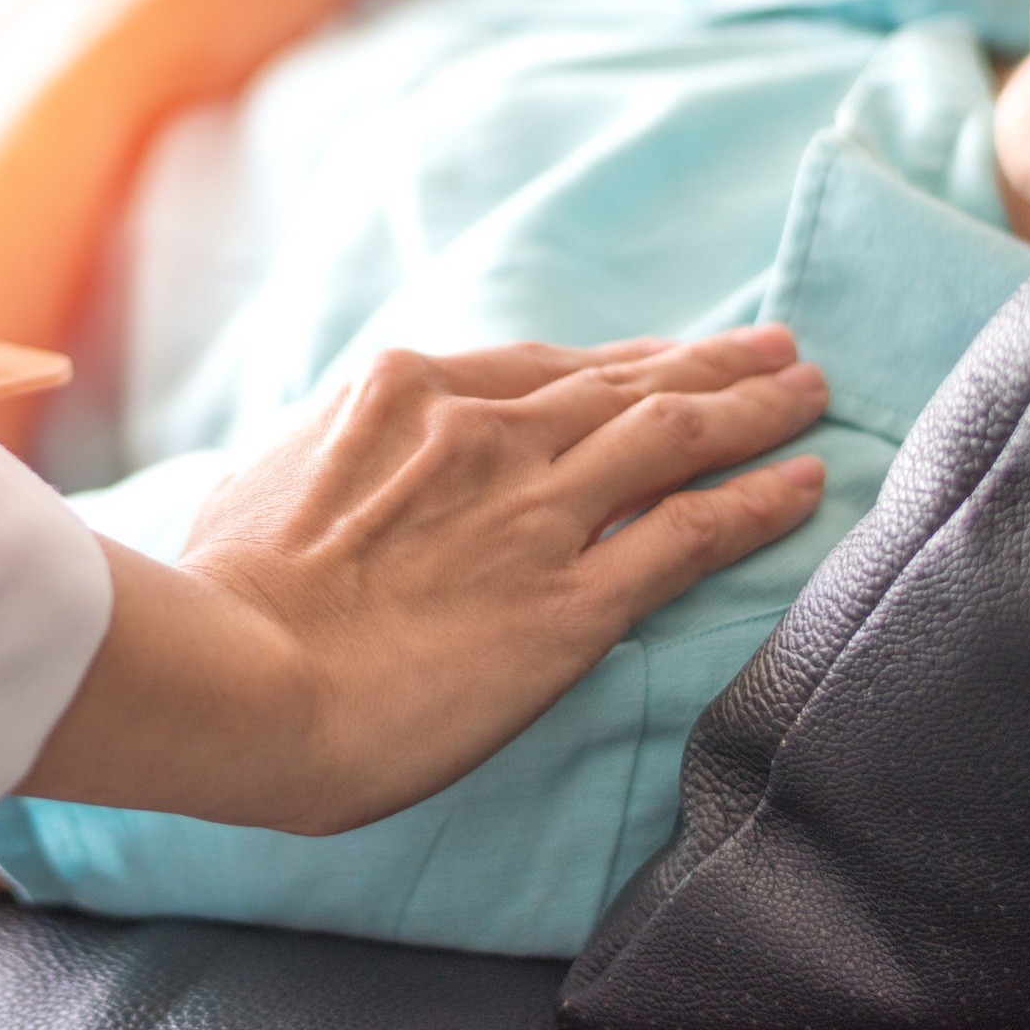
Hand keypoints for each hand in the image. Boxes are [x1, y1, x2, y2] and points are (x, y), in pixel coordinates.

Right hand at [20, 326, 827, 835]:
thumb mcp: (259, 481)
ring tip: (809, 393)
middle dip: (709, 363)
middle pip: (625, 382)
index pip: (544, 366)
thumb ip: (323, 455)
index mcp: (407, 392)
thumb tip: (328, 460)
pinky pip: (694, 532)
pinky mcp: (572, 601)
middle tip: (777, 350)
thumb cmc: (220, 594)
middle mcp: (485, 433)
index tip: (663, 355)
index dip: (620, 357)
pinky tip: (805, 484)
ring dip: (755, 410)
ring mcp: (534, 511)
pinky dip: (759, 501)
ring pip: (677, 436)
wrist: (233, 679)